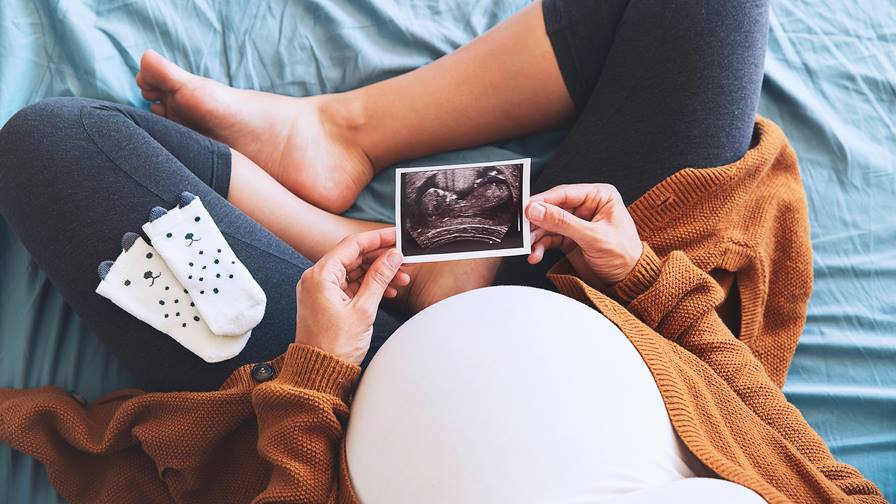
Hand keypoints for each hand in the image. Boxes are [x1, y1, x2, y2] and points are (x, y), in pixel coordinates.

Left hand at [295, 227, 404, 364]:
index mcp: (320, 276)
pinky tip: (387, 292)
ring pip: (353, 271)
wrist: (319, 374)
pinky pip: (349, 285)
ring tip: (401, 281)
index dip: (377, 239)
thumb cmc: (335, 346)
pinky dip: (368, 286)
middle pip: (353, 257)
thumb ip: (379, 279)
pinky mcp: (325, 301)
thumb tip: (392, 256)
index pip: (352, 245)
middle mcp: (316, 278)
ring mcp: (320, 290)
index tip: (396, 236)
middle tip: (403, 261)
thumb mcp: (363, 310)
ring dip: (377, 274)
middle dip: (380, 259)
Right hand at [526, 184, 642, 288]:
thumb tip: (536, 209)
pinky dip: (540, 246)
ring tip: (528, 246)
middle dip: (537, 220)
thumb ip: (563, 222)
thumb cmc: (623, 255)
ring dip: (536, 236)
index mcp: (599, 196)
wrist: (628, 282)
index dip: (543, 200)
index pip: (565, 193)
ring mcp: (576, 222)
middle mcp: (586, 206)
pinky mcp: (569, 238)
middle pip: (553, 208)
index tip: (525, 208)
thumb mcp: (593, 237)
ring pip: (548, 224)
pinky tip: (536, 255)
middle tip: (522, 229)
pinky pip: (549, 238)